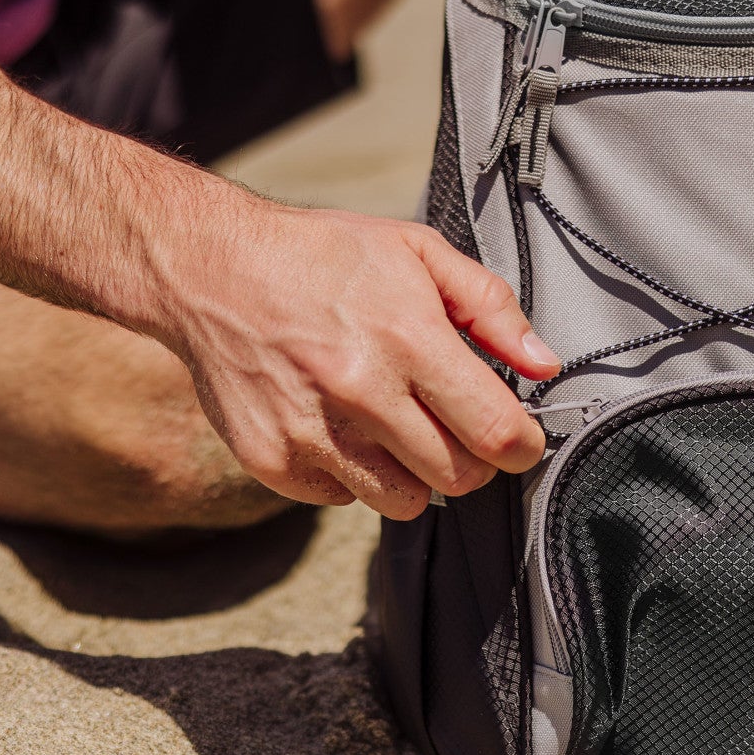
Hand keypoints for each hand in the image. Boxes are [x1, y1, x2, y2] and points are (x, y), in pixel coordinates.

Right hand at [166, 198, 559, 518]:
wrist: (210, 268)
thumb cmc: (323, 255)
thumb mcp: (417, 251)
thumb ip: (489, 307)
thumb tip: (542, 364)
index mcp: (407, 338)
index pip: (494, 431)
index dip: (521, 446)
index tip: (518, 441)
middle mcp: (360, 392)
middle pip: (456, 478)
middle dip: (471, 461)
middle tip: (455, 428)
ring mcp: (310, 432)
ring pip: (403, 503)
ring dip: (414, 475)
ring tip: (395, 426)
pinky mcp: (270, 459)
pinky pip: (342, 499)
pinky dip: (352, 475)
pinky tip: (340, 426)